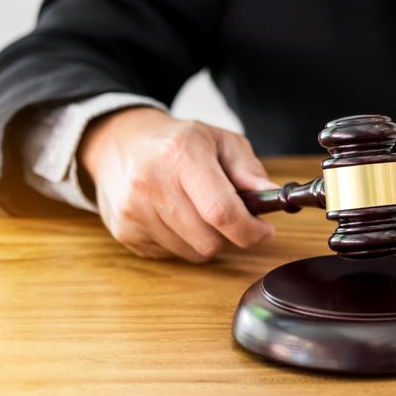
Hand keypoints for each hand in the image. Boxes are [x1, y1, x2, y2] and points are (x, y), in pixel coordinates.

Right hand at [79, 107, 276, 262]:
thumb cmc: (179, 141)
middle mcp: (152, 184)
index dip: (249, 230)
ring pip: (192, 252)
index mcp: (182, 155)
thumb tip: (272, 196)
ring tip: (201, 212)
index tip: (265, 232)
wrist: (122, 142)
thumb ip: (249, 169)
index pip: (221, 210)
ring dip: (208, 240)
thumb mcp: (220, 140)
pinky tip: (178, 217)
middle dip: (231, 235)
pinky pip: (172, 255)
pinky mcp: (125, 231)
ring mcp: (134, 211)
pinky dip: (184, 242)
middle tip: (234, 218)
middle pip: (208, 239)